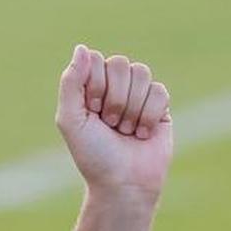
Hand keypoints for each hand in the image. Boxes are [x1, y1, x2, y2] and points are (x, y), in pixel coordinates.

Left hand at [56, 45, 173, 198]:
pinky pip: (159, 90)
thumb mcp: (70, 119)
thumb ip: (71, 82)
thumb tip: (82, 47)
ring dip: (131, 107)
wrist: (123, 183)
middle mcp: (113, 86)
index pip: (94, 60)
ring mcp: (138, 94)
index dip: (95, 84)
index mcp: (89, 86)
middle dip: (114, 98)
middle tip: (109, 124)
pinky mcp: (160, 105)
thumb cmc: (93, 154)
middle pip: (119, 64)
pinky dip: (149, 115)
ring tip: (125, 130)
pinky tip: (142, 134)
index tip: (92, 110)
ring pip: (141, 73)